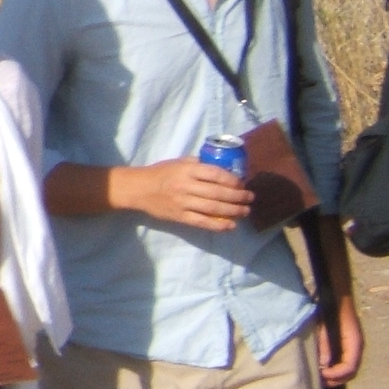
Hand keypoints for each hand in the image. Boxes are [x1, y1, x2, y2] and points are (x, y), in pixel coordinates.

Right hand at [128, 159, 253, 231]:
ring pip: (213, 208)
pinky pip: (202, 222)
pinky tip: (231, 225)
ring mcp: (183, 202)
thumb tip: (222, 169)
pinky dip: (219, 225)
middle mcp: (186, 186)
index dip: (233, 180)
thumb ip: (198, 164)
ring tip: (245, 211)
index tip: (242, 184)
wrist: (138, 189)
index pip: (216, 174)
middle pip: (218, 193)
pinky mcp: (180, 216)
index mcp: (187, 170)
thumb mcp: (178, 162)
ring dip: (233, 211)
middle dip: (238, 197)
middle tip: (250, 198)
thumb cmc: (160, 173)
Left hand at [322, 290, 363, 385]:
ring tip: (319, 377)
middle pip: (350, 373)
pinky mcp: (347, 345)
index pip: (350, 368)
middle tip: (318, 381)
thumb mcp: (323, 327)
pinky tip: (322, 368)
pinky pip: (344, 362)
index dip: (336, 375)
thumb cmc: (329, 309)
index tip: (321, 375)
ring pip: (348, 369)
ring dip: (335, 376)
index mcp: (354, 343)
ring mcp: (353, 347)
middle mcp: (357, 347)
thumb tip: (325, 365)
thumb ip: (324, 345)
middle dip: (335, 379)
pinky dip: (335, 369)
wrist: (336, 295)